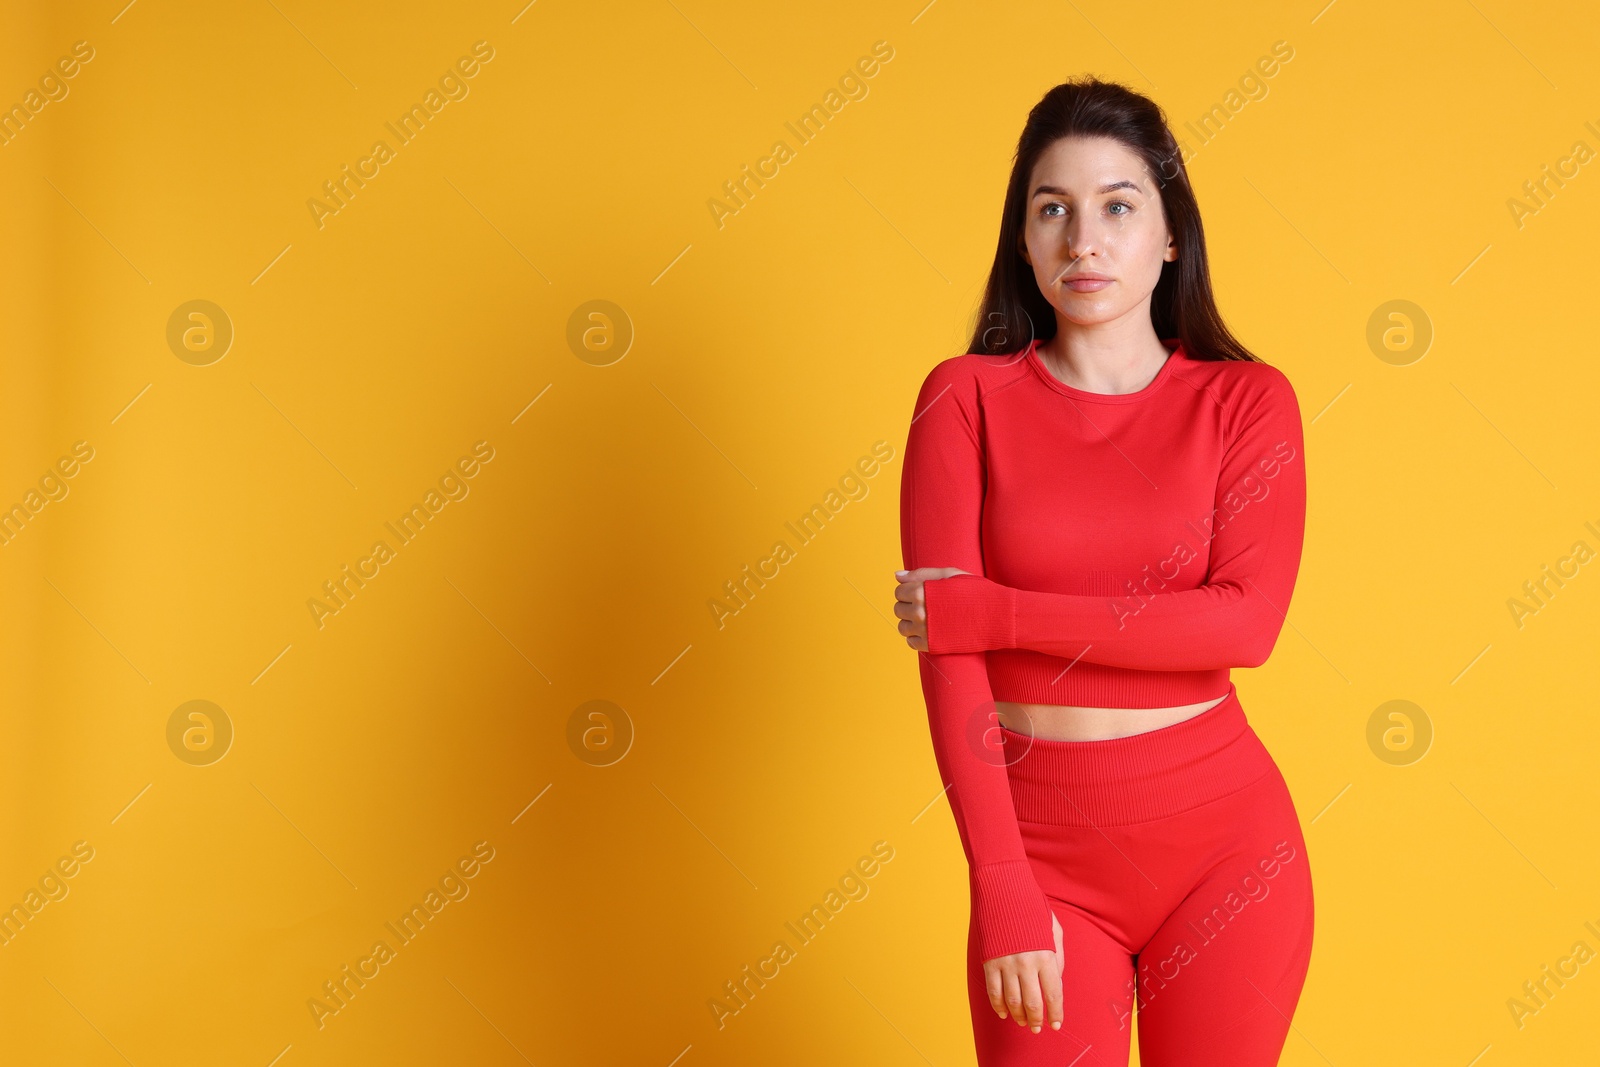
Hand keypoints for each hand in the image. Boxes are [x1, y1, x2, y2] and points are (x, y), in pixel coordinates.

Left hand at [893, 567, 970, 650]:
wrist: (997, 616)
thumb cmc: (976, 591)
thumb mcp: (950, 574)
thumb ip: (921, 574)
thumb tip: (897, 576)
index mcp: (922, 591)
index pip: (899, 591)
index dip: (910, 591)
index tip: (923, 593)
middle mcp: (919, 611)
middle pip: (898, 609)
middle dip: (909, 606)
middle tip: (927, 606)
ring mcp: (925, 630)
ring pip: (902, 627)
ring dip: (911, 623)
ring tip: (928, 619)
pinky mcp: (932, 646)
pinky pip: (911, 643)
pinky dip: (917, 637)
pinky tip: (931, 631)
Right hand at [985, 910, 1064, 1032]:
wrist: (1003, 892)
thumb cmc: (1032, 909)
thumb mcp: (1053, 929)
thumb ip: (1058, 957)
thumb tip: (1056, 980)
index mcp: (1046, 956)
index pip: (1054, 994)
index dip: (1056, 1013)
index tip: (1056, 1024)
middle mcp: (1027, 963)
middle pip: (1033, 1003)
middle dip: (1036, 1020)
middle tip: (1037, 1028)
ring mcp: (1006, 964)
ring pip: (1012, 1001)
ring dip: (1018, 1016)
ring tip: (1022, 1022)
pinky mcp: (989, 962)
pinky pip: (993, 992)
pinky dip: (998, 1006)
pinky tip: (1004, 1012)